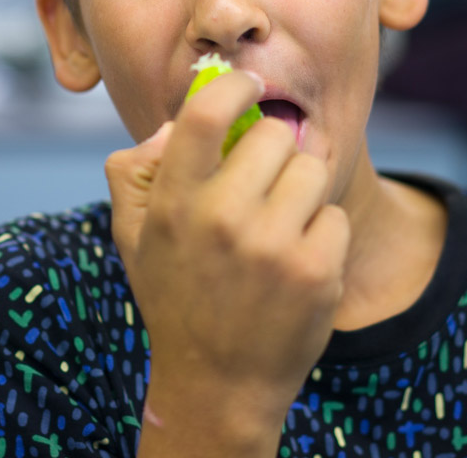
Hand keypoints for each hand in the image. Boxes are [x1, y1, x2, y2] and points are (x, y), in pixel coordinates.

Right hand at [104, 70, 348, 455]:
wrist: (216, 382)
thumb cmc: (174, 294)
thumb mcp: (132, 233)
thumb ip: (138, 169)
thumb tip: (182, 120)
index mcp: (172, 203)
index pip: (204, 114)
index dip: (232, 86)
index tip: (246, 84)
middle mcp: (221, 219)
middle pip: (274, 134)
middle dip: (272, 150)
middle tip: (261, 181)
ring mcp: (272, 247)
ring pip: (311, 170)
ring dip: (299, 190)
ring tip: (277, 226)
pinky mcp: (316, 271)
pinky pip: (334, 215)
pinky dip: (321, 232)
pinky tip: (294, 262)